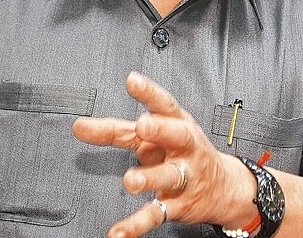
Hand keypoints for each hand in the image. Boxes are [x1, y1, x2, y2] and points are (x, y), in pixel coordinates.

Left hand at [72, 71, 240, 237]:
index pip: (164, 104)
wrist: (223, 187)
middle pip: (175, 135)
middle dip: (160, 130)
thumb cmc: (182, 151)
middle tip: (143, 125)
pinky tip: (118, 232)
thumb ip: (116, 129)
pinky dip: (136, 225)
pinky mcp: (178, 204)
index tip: (132, 80)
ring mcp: (183, 176)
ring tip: (131, 181)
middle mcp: (184, 147)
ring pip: (168, 176)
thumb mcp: (155, 134)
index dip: (149, 92)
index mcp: (177, 123)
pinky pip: (156, 214)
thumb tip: (79, 126)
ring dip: (150, 178)